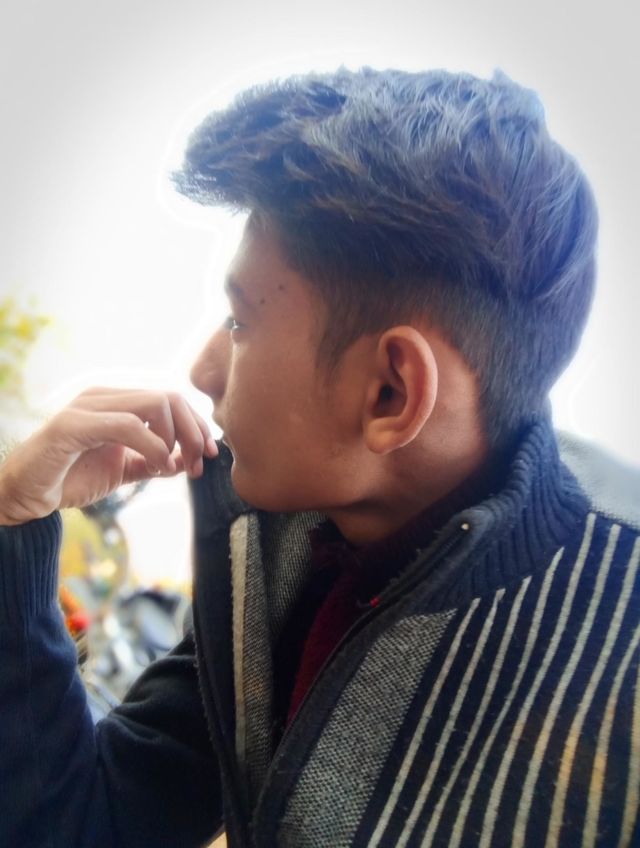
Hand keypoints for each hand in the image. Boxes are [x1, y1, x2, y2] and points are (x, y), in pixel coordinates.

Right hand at [0, 387, 218, 525]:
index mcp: (116, 402)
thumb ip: (153, 462)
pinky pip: (127, 425)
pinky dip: (152, 446)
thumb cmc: (69, 478)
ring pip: (154, 404)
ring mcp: (87, 406)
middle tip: (200, 463)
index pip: (170, 399)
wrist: (25, 495)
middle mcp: (104, 396)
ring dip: (175, 439)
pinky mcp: (73, 424)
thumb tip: (185, 460)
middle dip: (193, 431)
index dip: (196, 424)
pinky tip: (156, 467)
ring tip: (171, 467)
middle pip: (169, 397)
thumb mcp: (122, 470)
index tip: (210, 454)